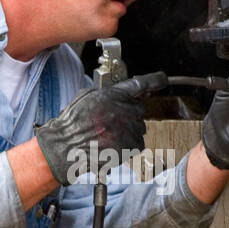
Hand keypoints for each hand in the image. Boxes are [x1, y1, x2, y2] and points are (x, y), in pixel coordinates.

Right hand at [35, 72, 167, 184]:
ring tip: (107, 136)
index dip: (155, 80)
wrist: (65, 148)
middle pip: (139, 109)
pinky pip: (138, 143)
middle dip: (129, 115)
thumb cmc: (71, 124)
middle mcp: (124, 109)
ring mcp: (129, 128)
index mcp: (113, 94)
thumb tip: (117, 94)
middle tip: (111, 123)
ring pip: (138, 128)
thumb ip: (105, 93)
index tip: (162, 79)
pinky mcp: (132, 145)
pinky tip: (112, 146)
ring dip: (127, 131)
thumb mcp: (85, 97)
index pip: (141, 83)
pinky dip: (128, 146)